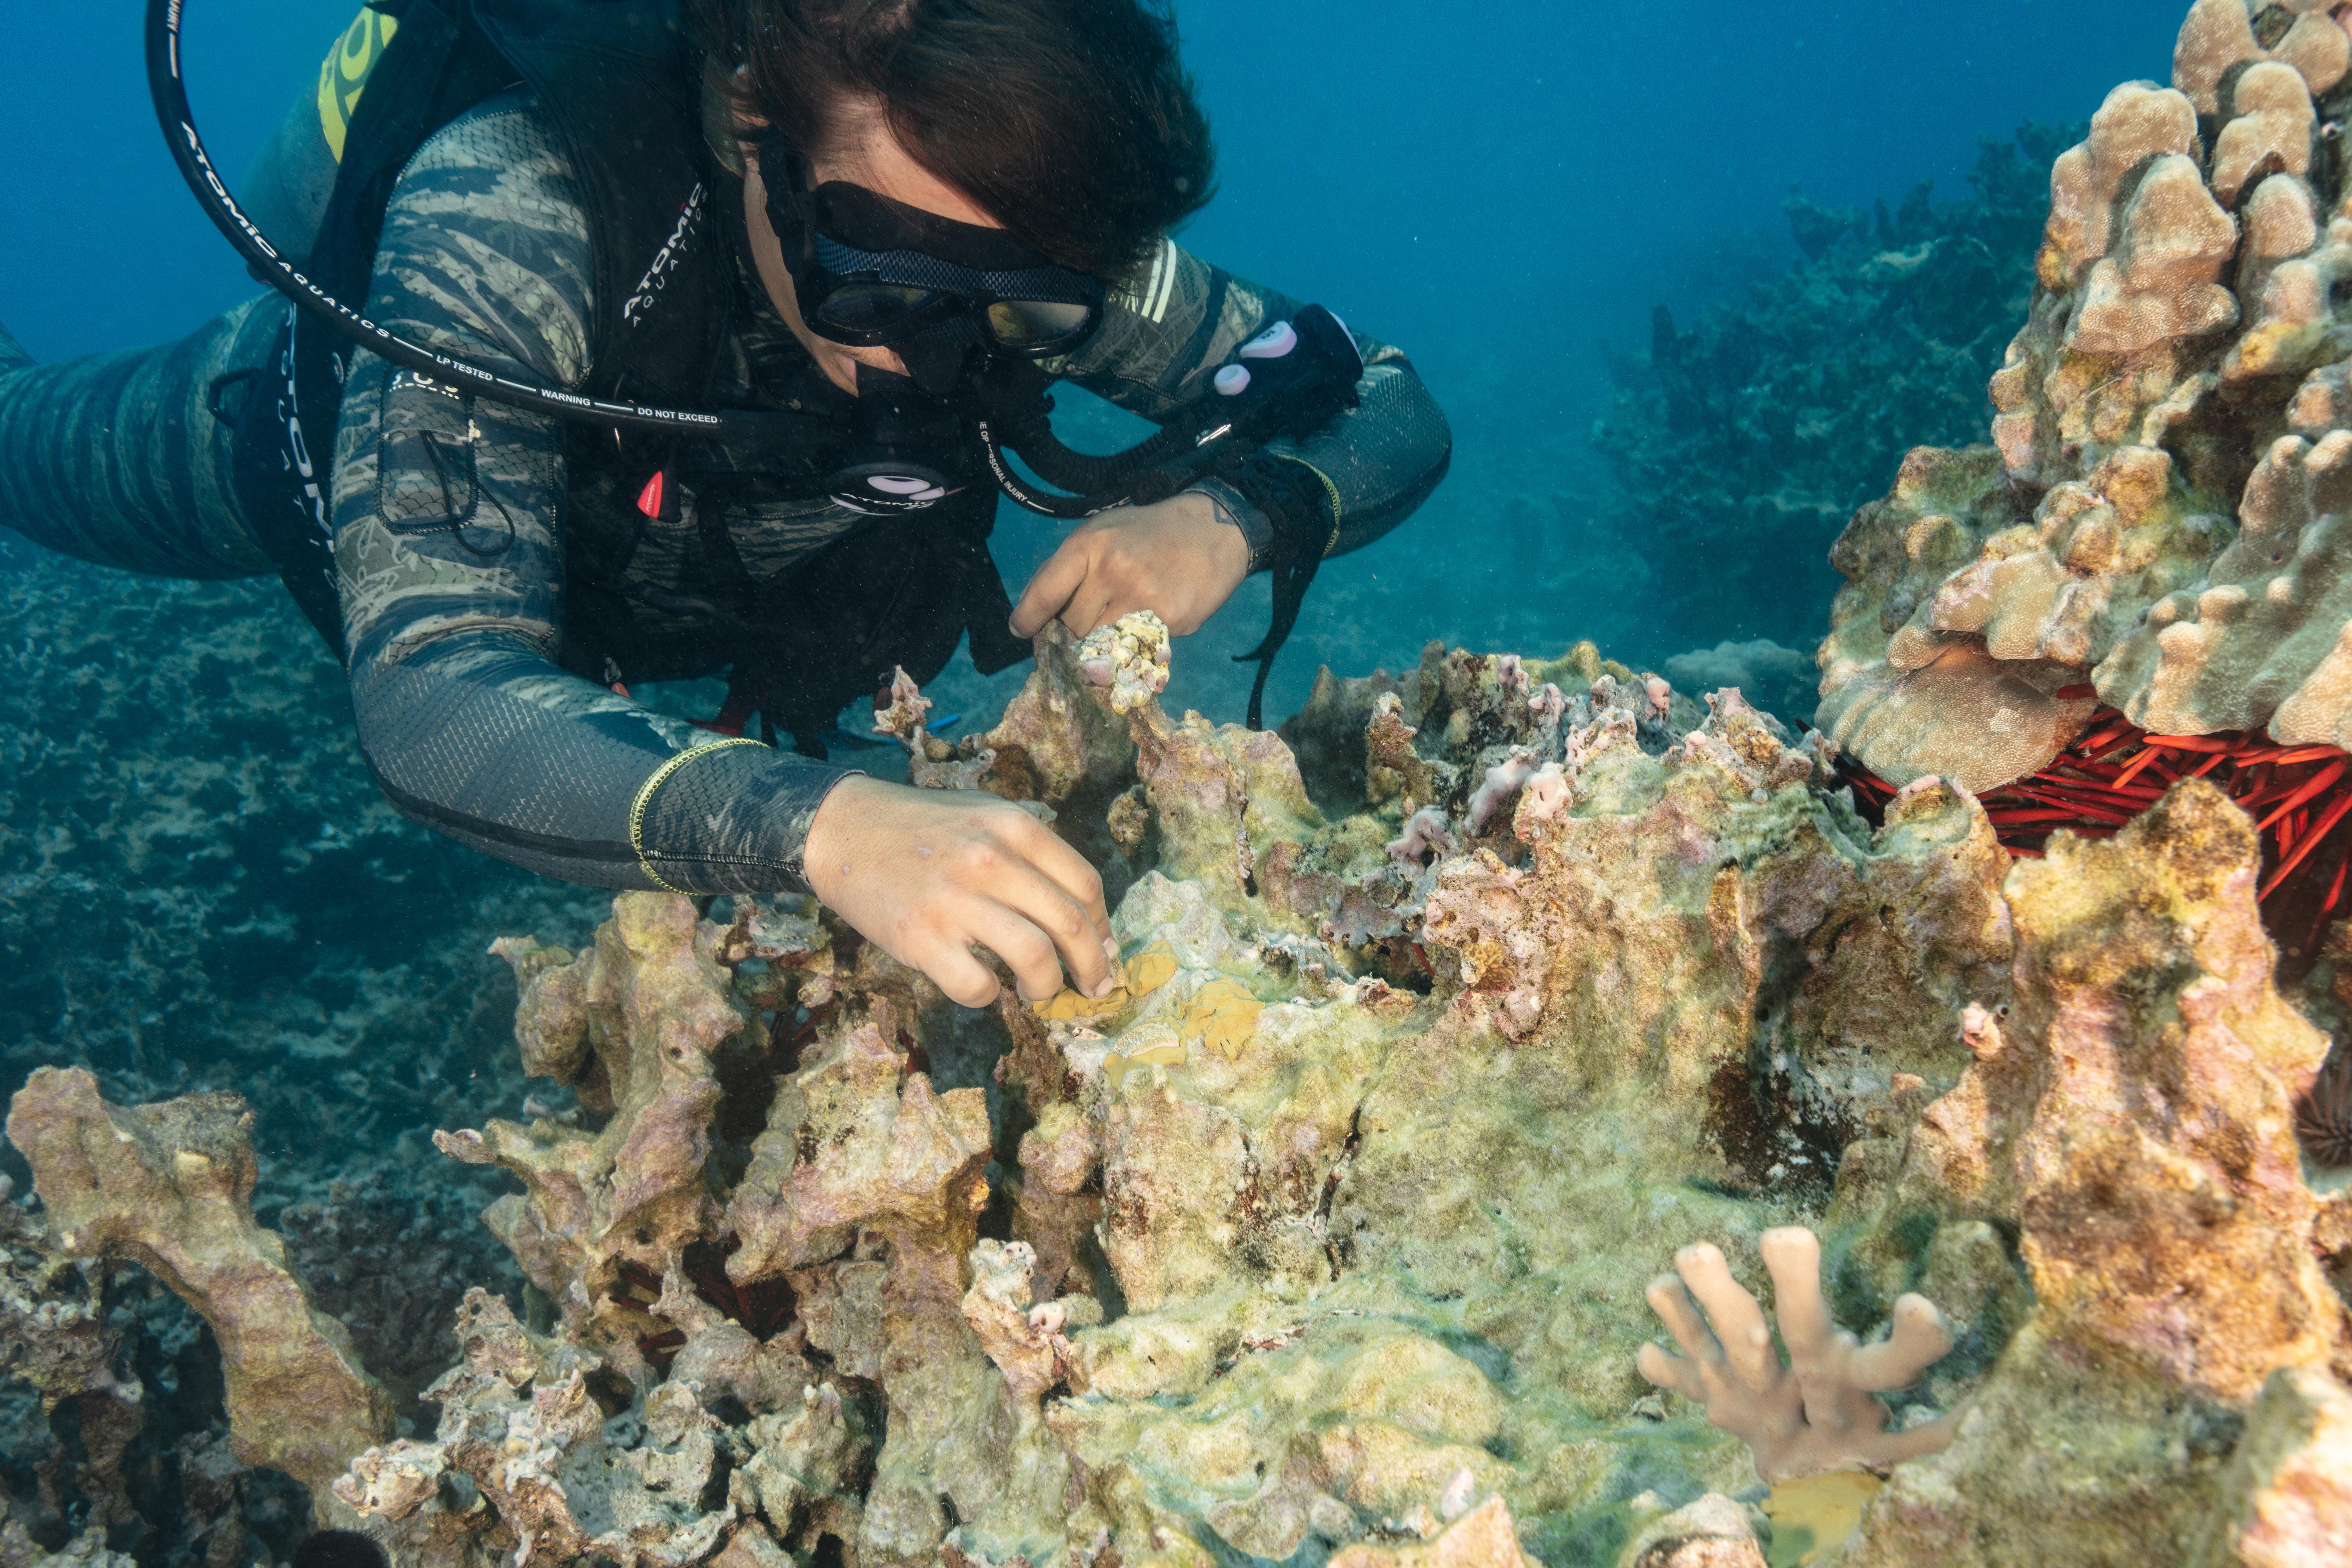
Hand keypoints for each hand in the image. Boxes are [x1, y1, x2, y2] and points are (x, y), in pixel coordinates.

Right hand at [803, 777, 1117, 1007]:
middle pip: (1071, 925)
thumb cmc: (924, 829)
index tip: (1106, 950)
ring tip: (1037, 990)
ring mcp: (955, 899)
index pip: (1085, 885)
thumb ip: (1034, 857)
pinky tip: (982, 985)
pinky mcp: (920, 936)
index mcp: (1014, 827)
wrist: (843, 830)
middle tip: (1094, 987)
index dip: (1104, 927)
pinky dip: (989, 996)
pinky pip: (977, 986)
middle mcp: (991, 859)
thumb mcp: (986, 818)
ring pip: (1035, 959)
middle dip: (1093, 967)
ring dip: (1047, 986)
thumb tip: (1087, 920)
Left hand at [1011, 491, 1250, 638]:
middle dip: (1073, 630)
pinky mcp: (1167, 620)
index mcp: (1089, 545)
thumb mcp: (1102, 532)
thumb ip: (1068, 567)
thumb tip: (1033, 610)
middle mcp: (1110, 570)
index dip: (1028, 618)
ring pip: (1099, 643)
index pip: (1044, 593)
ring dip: (1102, 642)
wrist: (1212, 529)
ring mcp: (1140, 598)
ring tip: (1117, 623)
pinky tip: (1147, 620)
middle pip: (1071, 626)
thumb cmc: (1149, 533)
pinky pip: (1134, 646)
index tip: (1021, 630)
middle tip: (1087, 623)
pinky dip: (1134, 642)